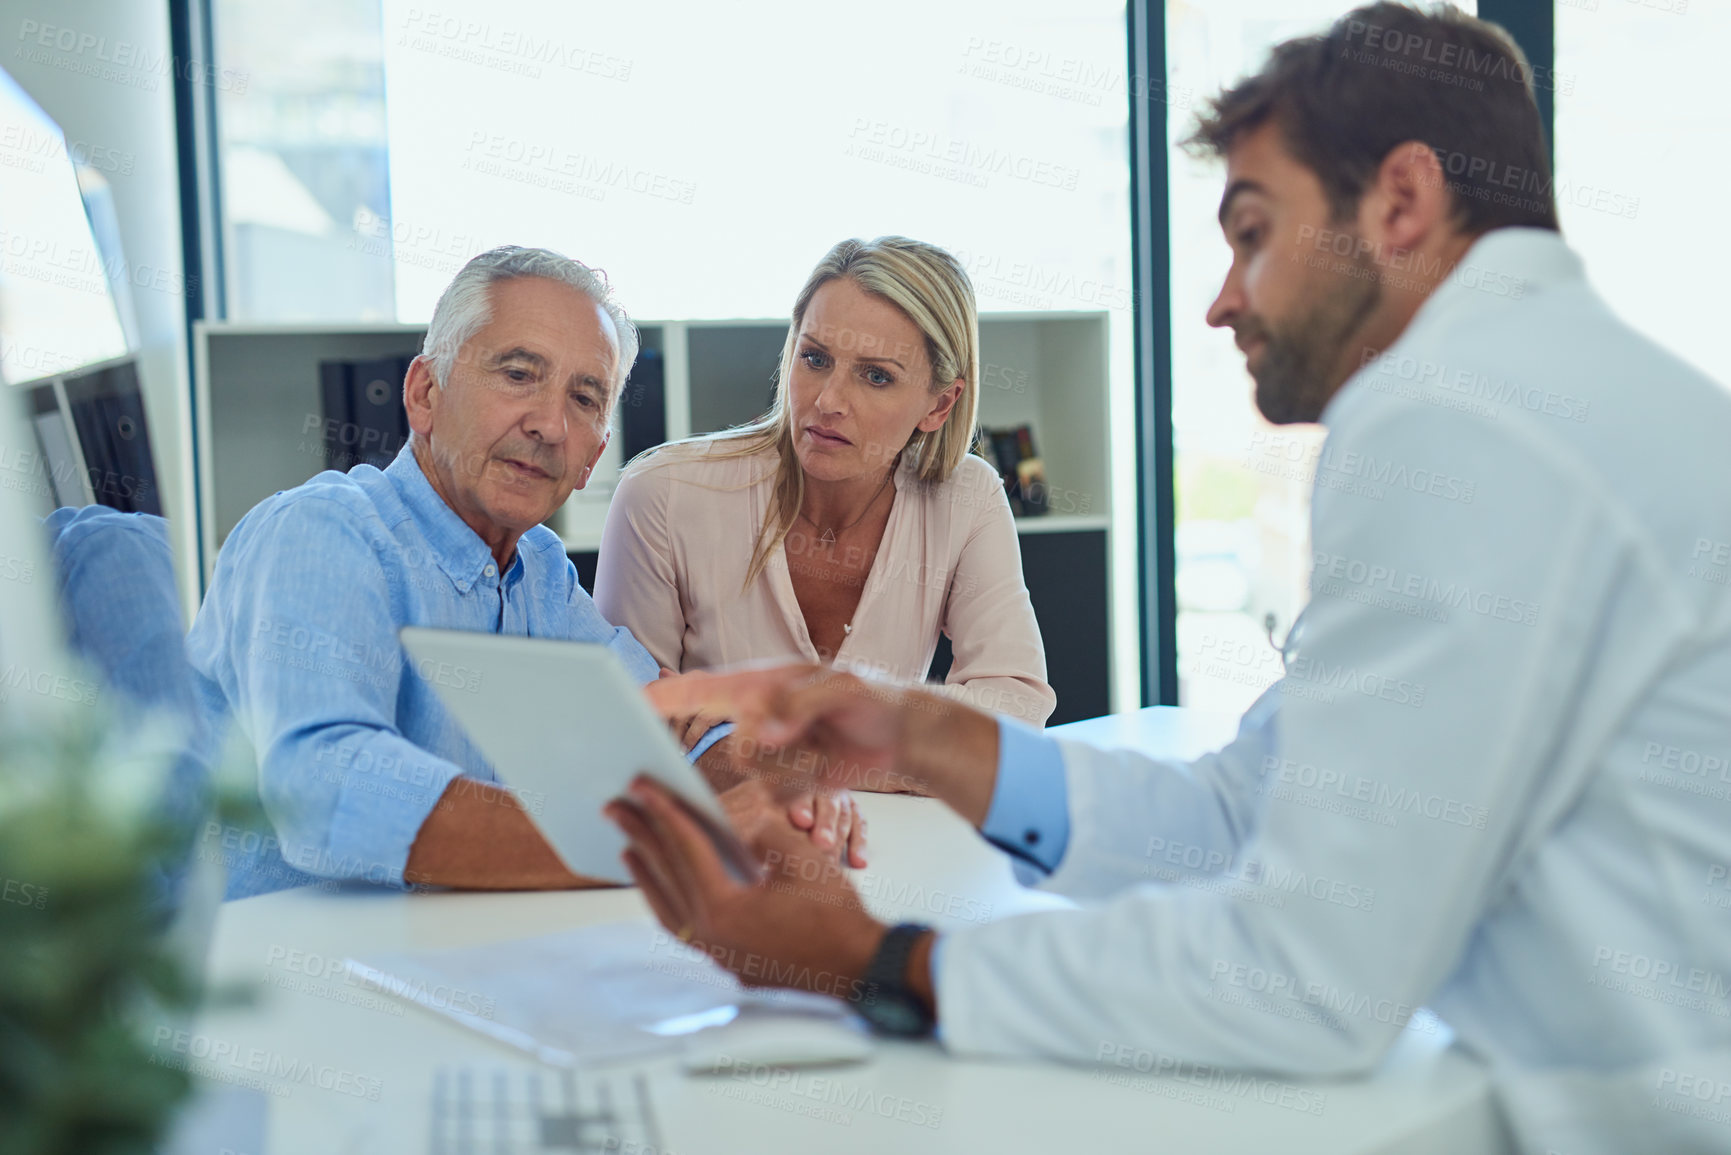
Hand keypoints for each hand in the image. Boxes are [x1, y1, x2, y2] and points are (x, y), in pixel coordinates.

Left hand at [607, 775, 885, 997]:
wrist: (859, 967)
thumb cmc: (836, 916)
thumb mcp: (802, 858)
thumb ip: (761, 835)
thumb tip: (735, 828)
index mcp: (724, 908)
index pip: (685, 848)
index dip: (664, 810)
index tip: (643, 787)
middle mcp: (710, 935)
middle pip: (667, 875)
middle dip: (641, 835)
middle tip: (617, 806)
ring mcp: (715, 953)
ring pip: (666, 906)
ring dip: (646, 872)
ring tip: (627, 844)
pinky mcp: (726, 961)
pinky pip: (683, 927)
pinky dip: (667, 902)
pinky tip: (661, 888)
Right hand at [646, 665, 919, 794]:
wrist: (902, 736)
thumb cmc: (872, 698)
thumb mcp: (842, 689)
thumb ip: (797, 706)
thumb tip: (756, 735)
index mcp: (758, 686)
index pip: (697, 690)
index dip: (657, 699)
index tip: (621, 706)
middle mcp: (755, 720)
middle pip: (733, 749)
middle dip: (772, 754)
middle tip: (805, 740)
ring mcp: (769, 754)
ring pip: (758, 780)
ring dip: (799, 772)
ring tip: (829, 750)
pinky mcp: (784, 782)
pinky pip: (778, 799)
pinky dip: (808, 790)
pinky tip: (831, 770)